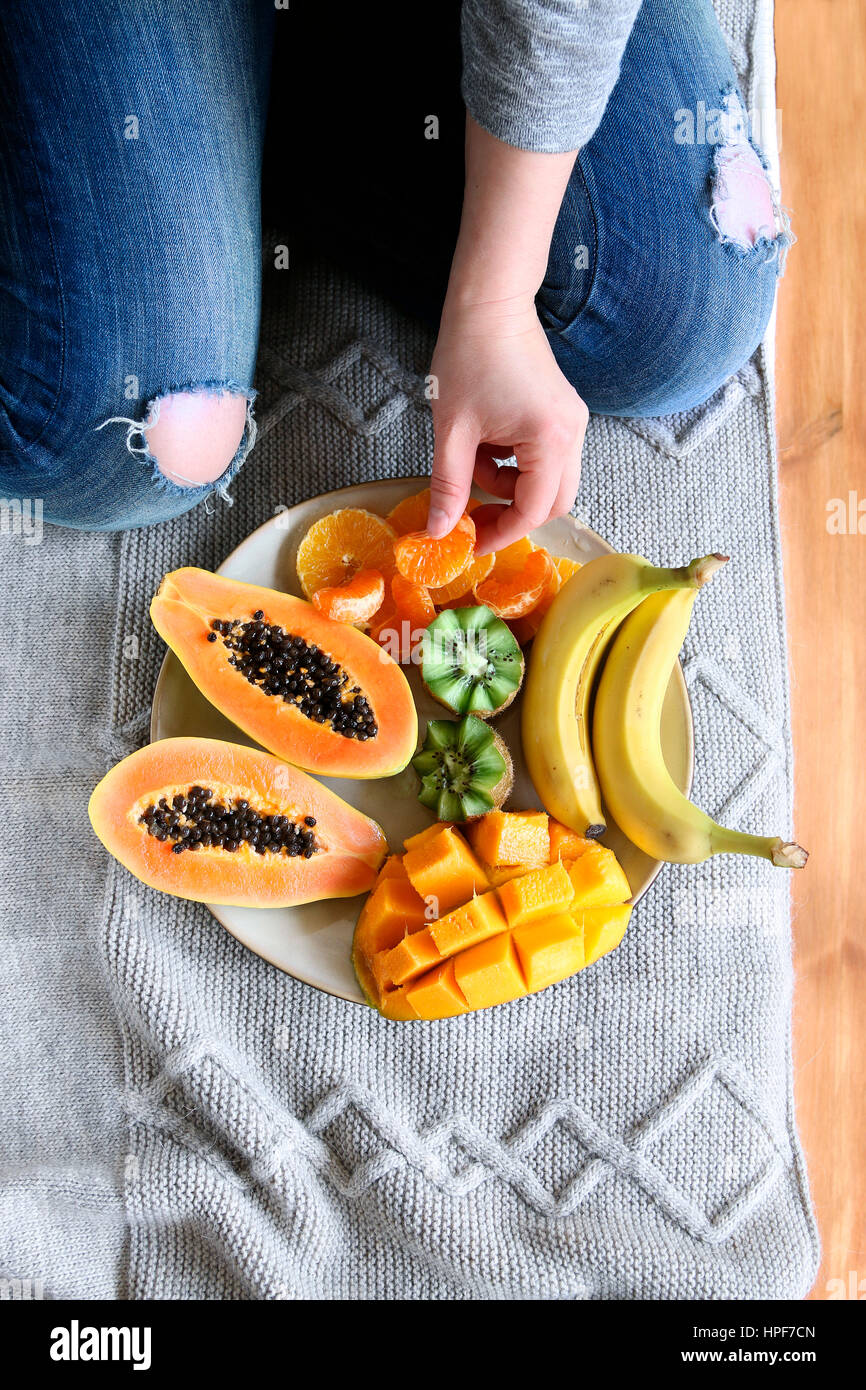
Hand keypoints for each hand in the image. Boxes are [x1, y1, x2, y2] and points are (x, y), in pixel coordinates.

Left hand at [428, 296, 587, 554]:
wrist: (490, 302)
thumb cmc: (469, 356)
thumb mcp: (452, 430)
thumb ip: (448, 486)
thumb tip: (440, 531)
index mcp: (550, 439)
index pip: (535, 509)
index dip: (502, 533)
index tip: (472, 543)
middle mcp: (572, 433)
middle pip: (553, 502)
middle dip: (512, 514)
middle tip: (473, 519)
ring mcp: (572, 422)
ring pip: (549, 481)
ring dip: (510, 487)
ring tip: (472, 463)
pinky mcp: (562, 413)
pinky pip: (545, 457)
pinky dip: (516, 465)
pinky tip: (487, 445)